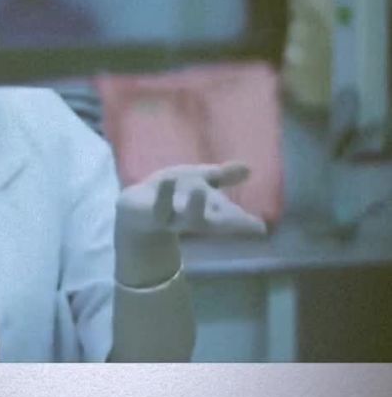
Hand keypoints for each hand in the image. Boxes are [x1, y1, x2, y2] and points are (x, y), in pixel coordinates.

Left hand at [116, 162, 266, 238]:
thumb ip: (222, 176)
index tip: (262, 228)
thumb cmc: (172, 193)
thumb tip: (249, 168)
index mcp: (209, 211)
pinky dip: (164, 195)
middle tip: (244, 221)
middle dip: (230, 223)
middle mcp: (195, 218)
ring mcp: (174, 219)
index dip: (245, 224)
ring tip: (201, 190)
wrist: (136, 207)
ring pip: (188, 219)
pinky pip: (160, 208)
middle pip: (215, 223)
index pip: (231, 218)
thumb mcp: (199, 179)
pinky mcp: (153, 216)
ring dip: (195, 207)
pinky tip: (168, 180)